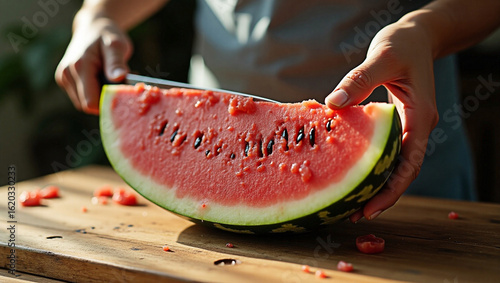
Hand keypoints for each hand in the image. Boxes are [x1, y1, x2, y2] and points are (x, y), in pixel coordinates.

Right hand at [55, 16, 131, 113]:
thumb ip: (116, 62)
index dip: (108, 103)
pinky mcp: (65, 81)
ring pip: (85, 103)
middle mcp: (66, 74)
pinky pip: (82, 97)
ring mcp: (64, 78)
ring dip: (101, 96)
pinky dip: (95, 93)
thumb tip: (119, 78)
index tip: (124, 92)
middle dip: (106, 99)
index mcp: (79, 66)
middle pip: (88, 105)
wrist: (92, 27)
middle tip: (121, 82)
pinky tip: (103, 79)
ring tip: (111, 78)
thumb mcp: (116, 44)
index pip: (91, 102)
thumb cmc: (107, 35)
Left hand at [325, 20, 438, 221]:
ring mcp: (408, 127)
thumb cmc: (403, 44)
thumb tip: (332, 104)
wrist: (417, 37)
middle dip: (382, 195)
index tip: (371, 208)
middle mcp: (417, 126)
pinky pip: (386, 151)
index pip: (410, 162)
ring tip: (350, 204)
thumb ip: (360, 79)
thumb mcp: (383, 56)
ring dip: (376, 184)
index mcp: (421, 116)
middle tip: (354, 215)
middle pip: (403, 171)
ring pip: (395, 164)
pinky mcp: (397, 124)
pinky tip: (350, 173)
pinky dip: (371, 165)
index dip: (392, 189)